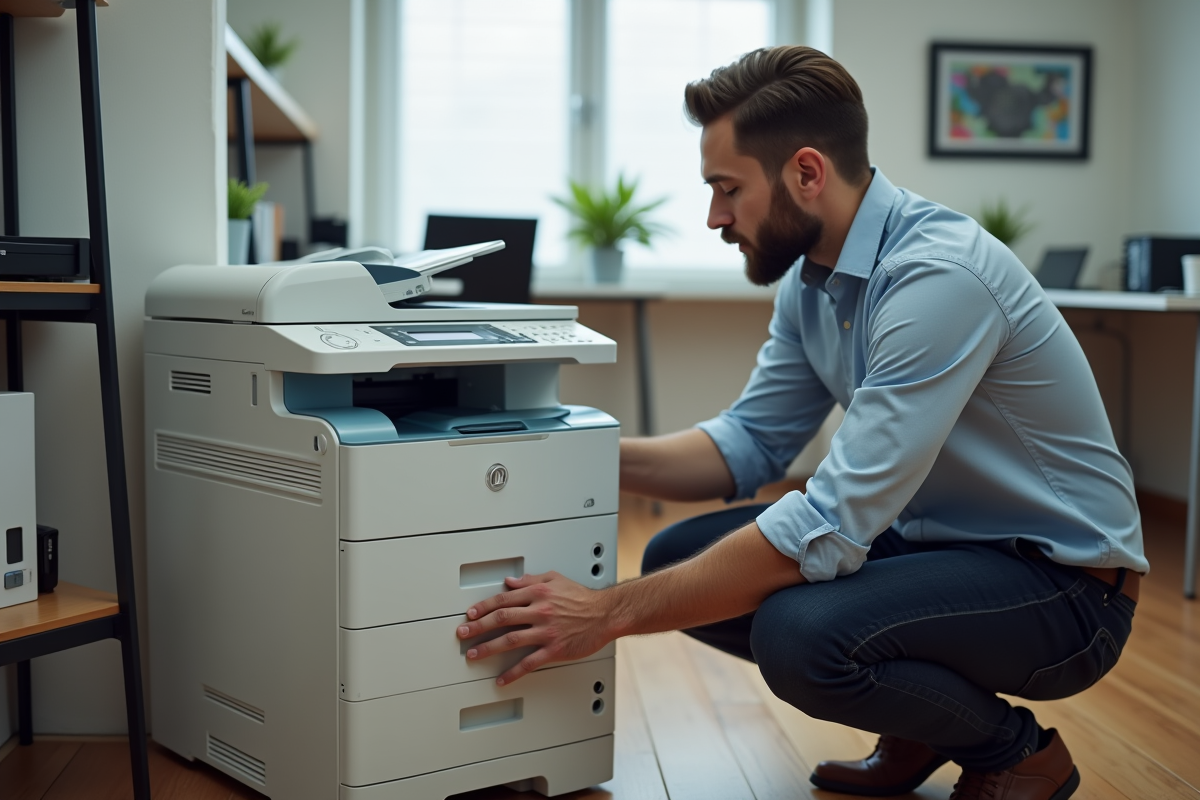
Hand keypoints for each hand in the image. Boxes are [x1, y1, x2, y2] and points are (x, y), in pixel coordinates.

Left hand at [458, 571, 613, 685]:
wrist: (605, 614)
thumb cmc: (583, 598)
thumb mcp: (556, 579)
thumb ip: (531, 580)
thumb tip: (511, 581)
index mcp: (538, 594)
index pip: (503, 599)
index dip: (483, 607)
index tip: (470, 614)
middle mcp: (539, 611)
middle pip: (501, 619)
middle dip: (478, 627)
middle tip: (462, 634)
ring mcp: (546, 632)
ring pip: (510, 640)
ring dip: (488, 648)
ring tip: (473, 654)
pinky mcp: (554, 649)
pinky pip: (529, 663)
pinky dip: (513, 672)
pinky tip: (502, 679)